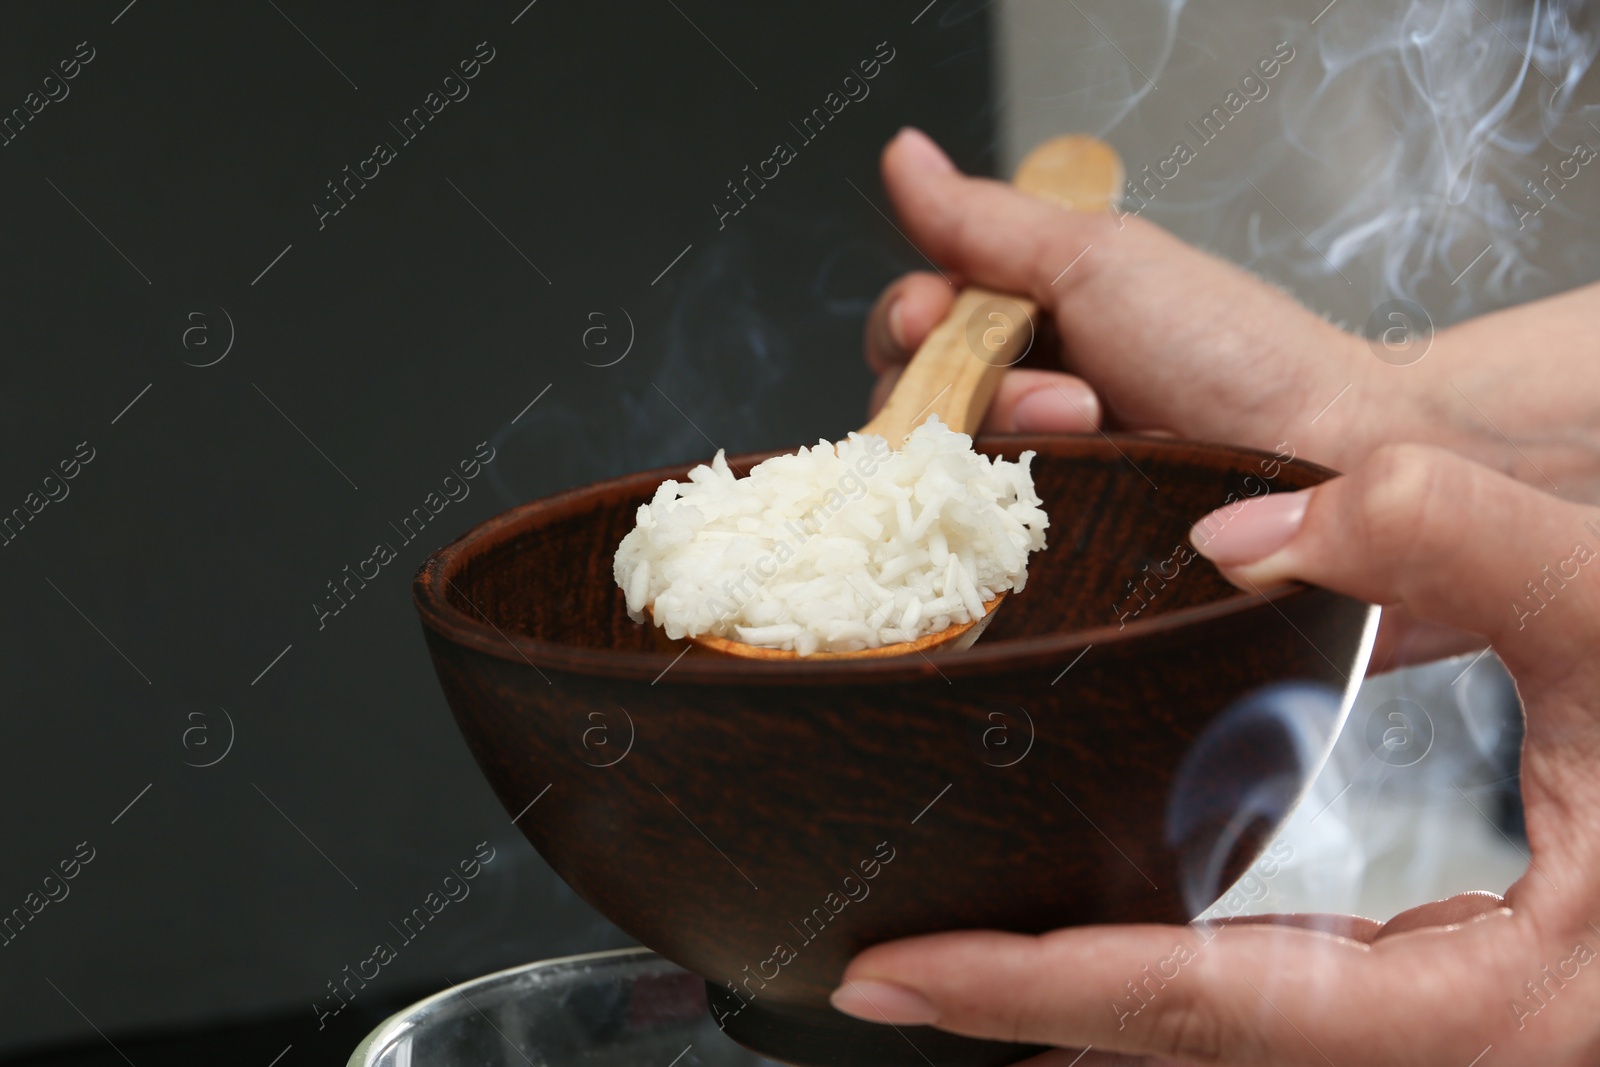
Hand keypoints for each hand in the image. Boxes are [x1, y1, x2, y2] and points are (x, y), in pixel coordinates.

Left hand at [831, 445, 1599, 1064]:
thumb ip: (1454, 544)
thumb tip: (1240, 533)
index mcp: (1494, 1004)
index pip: (1208, 1005)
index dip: (1038, 989)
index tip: (896, 971)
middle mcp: (1456, 1039)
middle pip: (1193, 1042)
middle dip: (1031, 1011)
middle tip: (877, 964)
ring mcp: (1451, 1021)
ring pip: (1228, 1033)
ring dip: (1087, 1001)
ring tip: (953, 956)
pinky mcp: (1451, 982)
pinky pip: (1277, 998)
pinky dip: (1174, 972)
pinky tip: (1112, 927)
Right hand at [866, 128, 1599, 498]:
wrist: (1330, 458)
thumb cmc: (1235, 353)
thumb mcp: (1099, 263)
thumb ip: (987, 224)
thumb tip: (905, 155)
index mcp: (1028, 323)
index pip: (914, 326)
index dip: (909, 323)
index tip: (929, 320)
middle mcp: (1022, 402)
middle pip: (918, 400)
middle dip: (973, 387)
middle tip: (1062, 393)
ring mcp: (1035, 482)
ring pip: (945, 474)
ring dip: (1007, 449)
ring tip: (1091, 435)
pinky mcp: (1051, 555)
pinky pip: (983, 546)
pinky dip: (1007, 525)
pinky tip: (1060, 510)